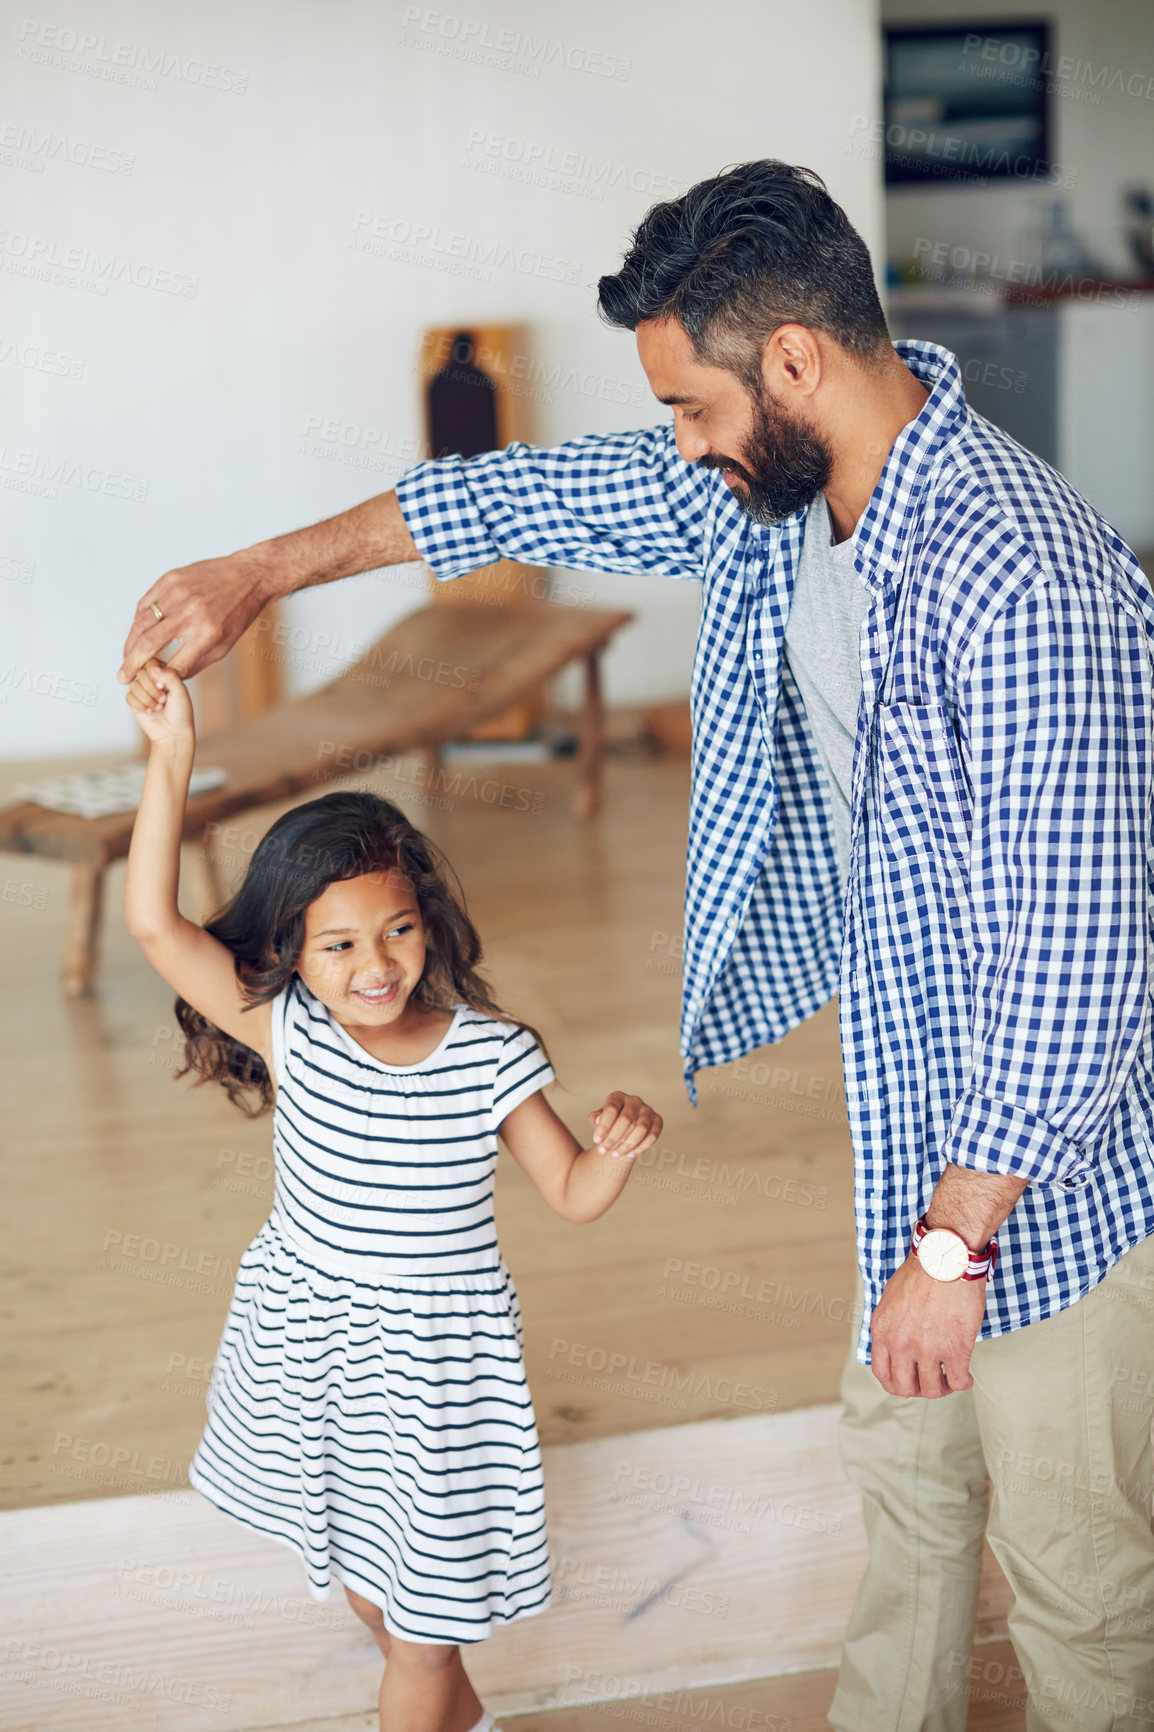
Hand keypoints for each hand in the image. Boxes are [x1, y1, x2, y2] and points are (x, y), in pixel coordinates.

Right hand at [118, 550, 275, 689]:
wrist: (247, 575)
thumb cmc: (236, 614)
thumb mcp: (223, 645)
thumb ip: (195, 662)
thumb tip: (167, 677)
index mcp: (206, 633)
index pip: (173, 664)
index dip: (158, 677)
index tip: (147, 684)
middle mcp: (189, 613)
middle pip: (149, 644)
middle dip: (132, 664)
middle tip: (122, 677)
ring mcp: (177, 593)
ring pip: (141, 623)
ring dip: (130, 644)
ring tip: (127, 657)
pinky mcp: (170, 579)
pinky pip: (145, 604)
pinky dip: (138, 620)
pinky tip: (137, 632)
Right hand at [125, 660, 195, 748]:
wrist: (173, 732)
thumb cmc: (181, 713)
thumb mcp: (181, 692)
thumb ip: (170, 676)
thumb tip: (153, 668)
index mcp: (164, 672)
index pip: (151, 662)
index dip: (154, 675)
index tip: (163, 687)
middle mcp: (152, 679)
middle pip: (140, 673)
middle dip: (151, 689)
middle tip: (163, 700)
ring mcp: (142, 689)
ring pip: (133, 685)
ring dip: (146, 699)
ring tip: (158, 707)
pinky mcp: (134, 700)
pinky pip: (128, 696)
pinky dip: (139, 705)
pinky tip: (149, 711)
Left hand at [587, 1092, 662, 1159]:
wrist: (623, 1129)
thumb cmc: (609, 1123)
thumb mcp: (598, 1119)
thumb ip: (595, 1118)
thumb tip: (598, 1119)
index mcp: (618, 1097)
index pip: (611, 1108)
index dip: (604, 1125)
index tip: (596, 1141)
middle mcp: (634, 1101)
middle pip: (626, 1119)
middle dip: (613, 1138)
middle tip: (603, 1150)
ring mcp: (647, 1110)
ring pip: (641, 1129)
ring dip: (627, 1145)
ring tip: (615, 1154)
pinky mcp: (657, 1121)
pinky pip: (653, 1135)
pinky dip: (641, 1147)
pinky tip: (630, 1154)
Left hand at [869, 1255, 987, 1398]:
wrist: (945, 1258)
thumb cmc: (921, 1272)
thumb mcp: (890, 1300)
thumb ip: (889, 1327)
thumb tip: (894, 1351)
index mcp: (882, 1331)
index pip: (883, 1375)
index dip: (898, 1383)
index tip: (910, 1380)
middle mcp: (901, 1344)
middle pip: (905, 1388)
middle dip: (919, 1389)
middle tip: (931, 1380)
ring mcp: (928, 1349)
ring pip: (933, 1390)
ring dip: (942, 1387)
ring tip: (950, 1377)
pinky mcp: (956, 1349)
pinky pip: (959, 1382)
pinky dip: (963, 1383)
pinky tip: (966, 1375)